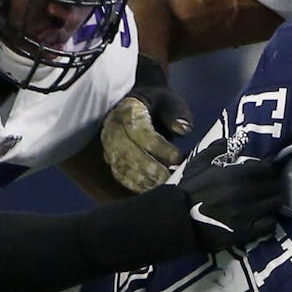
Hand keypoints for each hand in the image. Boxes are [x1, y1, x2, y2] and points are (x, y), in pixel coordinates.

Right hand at [102, 57, 193, 192]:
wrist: (144, 105)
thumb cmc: (160, 105)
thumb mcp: (172, 102)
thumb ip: (178, 114)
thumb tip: (183, 128)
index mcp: (128, 110)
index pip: (139, 130)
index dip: (157, 146)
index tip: (177, 157)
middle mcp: (113, 128)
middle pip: (126, 152)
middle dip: (149, 168)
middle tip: (169, 178)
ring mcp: (109, 145)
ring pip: (122, 166)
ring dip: (143, 179)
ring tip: (163, 185)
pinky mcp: (111, 159)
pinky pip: (120, 175)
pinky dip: (136, 185)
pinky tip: (152, 188)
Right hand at [177, 140, 281, 251]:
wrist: (178, 220)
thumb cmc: (188, 191)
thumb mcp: (198, 164)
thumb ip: (217, 148)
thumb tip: (234, 140)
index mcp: (234, 175)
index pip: (266, 168)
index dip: (267, 169)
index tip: (264, 172)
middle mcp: (244, 193)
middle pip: (273, 185)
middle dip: (272, 184)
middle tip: (267, 187)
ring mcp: (246, 214)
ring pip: (274, 203)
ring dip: (272, 201)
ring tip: (266, 201)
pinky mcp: (245, 232)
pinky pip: (270, 224)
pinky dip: (269, 219)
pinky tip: (262, 218)